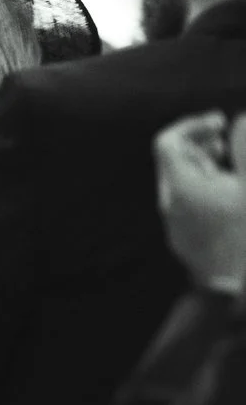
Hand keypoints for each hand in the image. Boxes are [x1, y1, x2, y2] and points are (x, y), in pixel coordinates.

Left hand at [155, 110, 245, 296]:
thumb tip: (241, 121)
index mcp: (181, 185)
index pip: (167, 141)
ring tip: (231, 164)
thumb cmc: (243, 233)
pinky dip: (202, 184)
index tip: (220, 122)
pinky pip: (184, 199)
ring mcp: (172, 218)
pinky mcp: (180, 232)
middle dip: (200, 142)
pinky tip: (228, 190)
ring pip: (179, 179)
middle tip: (227, 143)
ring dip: (203, 163)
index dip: (192, 125)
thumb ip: (245, 151)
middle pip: (172, 158)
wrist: (229, 283)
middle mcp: (169, 200)